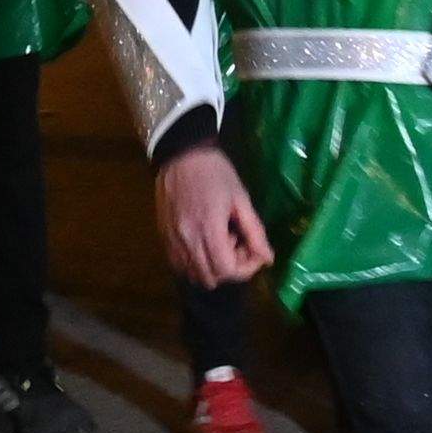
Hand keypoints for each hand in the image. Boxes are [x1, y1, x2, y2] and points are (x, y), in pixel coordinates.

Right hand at [156, 141, 273, 284]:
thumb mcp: (241, 199)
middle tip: (239, 245)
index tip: (254, 253)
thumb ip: (255, 231)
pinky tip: (204, 243)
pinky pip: (180, 265)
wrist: (180, 154)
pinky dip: (196, 264)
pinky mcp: (164, 237)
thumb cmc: (215, 173)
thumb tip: (267, 259)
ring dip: (213, 267)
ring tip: (221, 243)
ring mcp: (172, 240)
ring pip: (194, 275)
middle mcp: (187, 239)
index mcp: (209, 228)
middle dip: (231, 269)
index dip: (246, 269)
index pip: (227, 270)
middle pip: (211, 278)